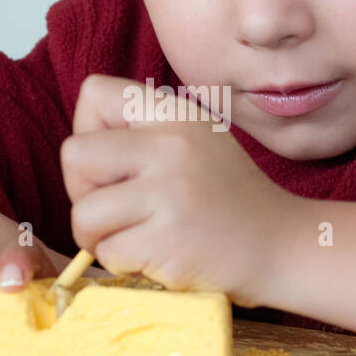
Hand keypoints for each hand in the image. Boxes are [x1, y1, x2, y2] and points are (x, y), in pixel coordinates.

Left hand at [60, 73, 295, 304]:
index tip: (114, 163)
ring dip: (98, 236)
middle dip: (83, 191)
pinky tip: (156, 257)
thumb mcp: (195, 143)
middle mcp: (172, 143)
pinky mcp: (167, 239)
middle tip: (119, 210)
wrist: (282, 248)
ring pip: (83, 212)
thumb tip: (77, 152)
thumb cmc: (228, 201)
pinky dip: (122, 263)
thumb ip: (143, 135)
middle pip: (74, 154)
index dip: (88, 133)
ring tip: (136, 238)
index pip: (94, 92)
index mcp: (176, 112)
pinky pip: (107, 252)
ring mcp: (170, 191)